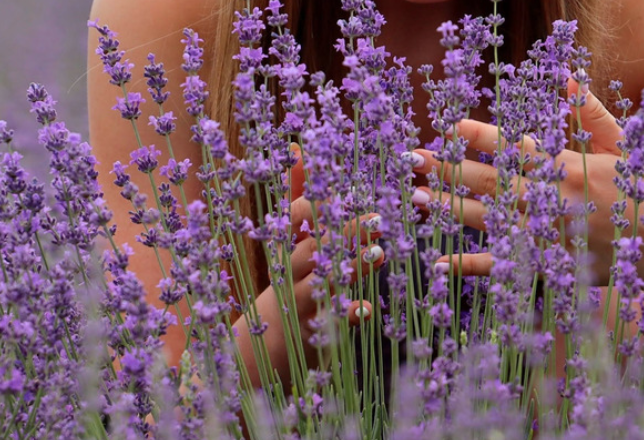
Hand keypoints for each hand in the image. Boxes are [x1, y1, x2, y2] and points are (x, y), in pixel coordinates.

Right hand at [232, 147, 379, 388]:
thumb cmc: (288, 282)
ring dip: (352, 268)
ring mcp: (301, 303)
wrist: (263, 348)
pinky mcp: (313, 332)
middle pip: (314, 247)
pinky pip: (331, 324)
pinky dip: (347, 315)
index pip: (295, 218)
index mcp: (287, 245)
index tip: (341, 191)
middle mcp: (291, 272)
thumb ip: (296, 194)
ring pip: (324, 283)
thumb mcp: (288, 239)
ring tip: (380, 255)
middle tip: (377, 220)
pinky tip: (366, 308)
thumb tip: (299, 146)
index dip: (314, 203)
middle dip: (345, 232)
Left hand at [407, 80, 643, 284]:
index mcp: (566, 166)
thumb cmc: (639, 191)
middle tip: (412, 160)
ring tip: (416, 198)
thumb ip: (589, 111)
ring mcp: (547, 235)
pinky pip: (503, 266)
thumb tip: (564, 76)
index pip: (514, 148)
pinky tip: (439, 260)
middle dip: (450, 169)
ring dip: (450, 209)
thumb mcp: (620, 144)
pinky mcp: (547, 266)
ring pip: (490, 220)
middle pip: (491, 181)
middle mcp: (552, 199)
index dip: (479, 138)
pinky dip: (471, 264)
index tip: (447, 127)